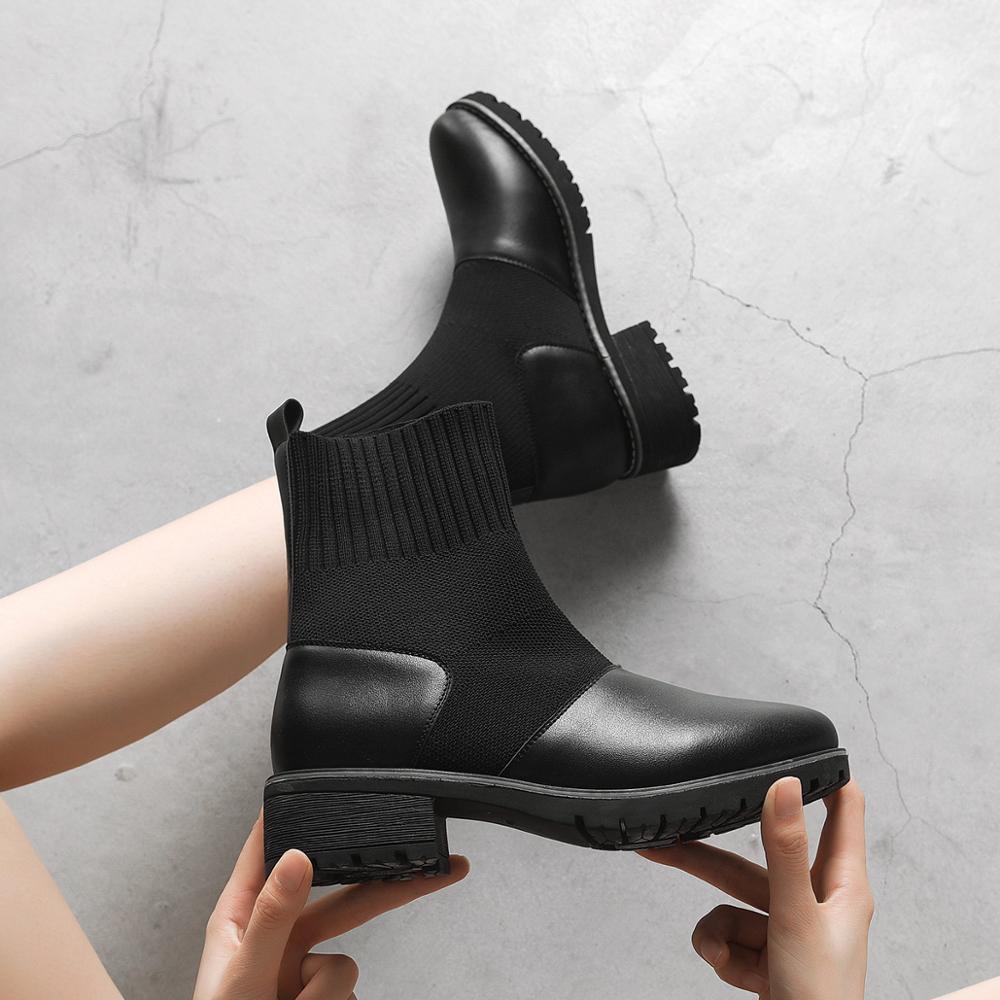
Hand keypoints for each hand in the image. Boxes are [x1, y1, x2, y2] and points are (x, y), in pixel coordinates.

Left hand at [193, 813, 468, 998]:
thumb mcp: (242, 975)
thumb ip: (272, 918)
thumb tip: (296, 857)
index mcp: (241, 914)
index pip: (271, 847)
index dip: (299, 815)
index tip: (331, 787)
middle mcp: (274, 934)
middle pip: (341, 895)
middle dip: (386, 884)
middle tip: (433, 864)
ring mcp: (300, 967)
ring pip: (346, 957)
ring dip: (328, 992)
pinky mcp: (321, 996)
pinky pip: (350, 987)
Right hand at [640, 778, 872, 999]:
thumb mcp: (795, 917)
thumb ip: (784, 850)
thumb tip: (784, 785)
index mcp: (842, 884)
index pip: (842, 810)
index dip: (824, 776)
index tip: (802, 746)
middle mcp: (817, 902)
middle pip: (757, 860)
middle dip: (710, 857)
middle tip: (668, 838)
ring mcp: (790, 932)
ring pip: (732, 903)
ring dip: (718, 932)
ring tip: (727, 958)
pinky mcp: (768, 960)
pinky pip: (728, 937)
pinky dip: (722, 955)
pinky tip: (735, 974)